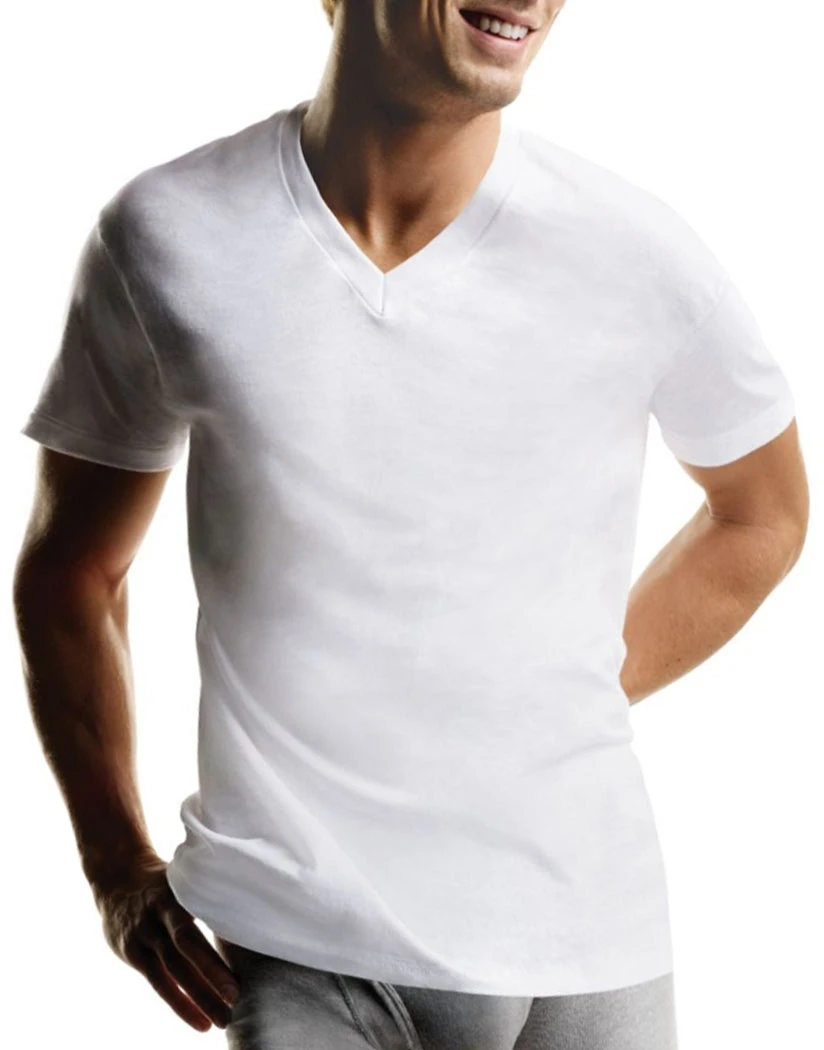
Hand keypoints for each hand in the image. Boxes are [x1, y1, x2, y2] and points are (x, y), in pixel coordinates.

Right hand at [91, 853, 240, 1031]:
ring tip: (220, 1021)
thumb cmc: (167, 881)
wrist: (117, 876)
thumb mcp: (184, 880)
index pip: (195, 926)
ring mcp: (142, 935)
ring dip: (197, 998)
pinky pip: (158, 982)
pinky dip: (179, 1003)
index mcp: (175, 895)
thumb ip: (207, 895)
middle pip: (184, 949)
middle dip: (210, 977)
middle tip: (235, 1000)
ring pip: (171, 971)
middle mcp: (157, 916)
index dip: (212, 956)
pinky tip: (199, 1020)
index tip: (237, 978)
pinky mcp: (132, 952)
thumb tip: (249, 911)